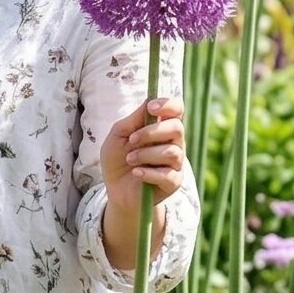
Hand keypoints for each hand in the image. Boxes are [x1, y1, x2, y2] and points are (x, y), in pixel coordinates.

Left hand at [101, 94, 185, 274]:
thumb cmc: (117, 159)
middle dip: (151, 132)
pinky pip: (168, 174)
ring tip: (130, 160)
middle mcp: (174, 142)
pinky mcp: (173, 182)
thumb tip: (149, 102)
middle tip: (131, 140)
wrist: (116, 190)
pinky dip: (148, 172)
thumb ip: (133, 120)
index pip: (176, 109)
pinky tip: (136, 173)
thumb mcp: (118, 136)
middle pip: (176, 128)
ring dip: (146, 154)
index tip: (151, 107)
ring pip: (171, 152)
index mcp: (162, 127)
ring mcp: (176, 163)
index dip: (168, 105)